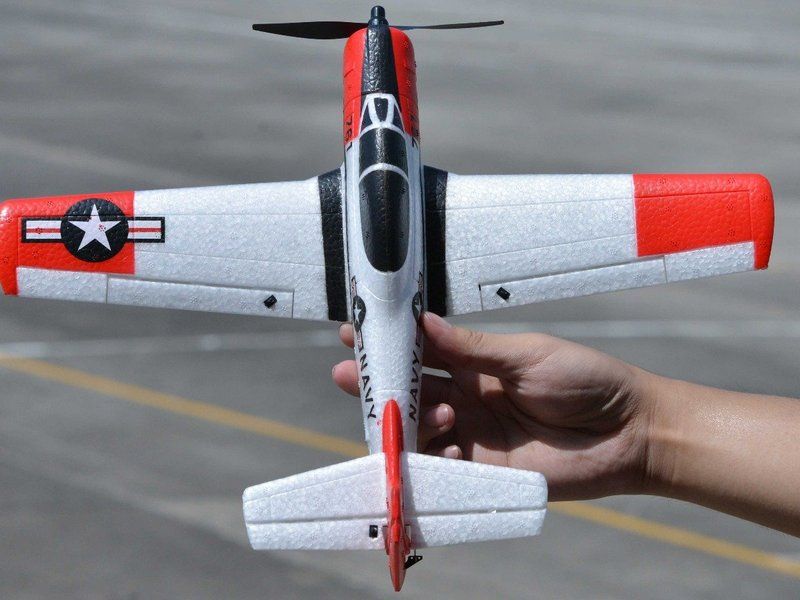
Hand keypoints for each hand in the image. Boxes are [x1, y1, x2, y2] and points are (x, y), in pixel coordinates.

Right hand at [332, 312, 653, 500]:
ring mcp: (473, 435)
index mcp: (476, 364)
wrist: (628, 432)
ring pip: (419, 428)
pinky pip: (441, 466)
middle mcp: (467, 398)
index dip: (390, 342)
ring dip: (413, 419)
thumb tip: (424, 323)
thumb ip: (472, 347)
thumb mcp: (527, 355)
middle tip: (350, 374)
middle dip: (379, 383)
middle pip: (411, 390)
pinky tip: (448, 447)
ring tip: (439, 412)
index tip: (355, 330)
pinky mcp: (483, 471)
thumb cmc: (585, 381)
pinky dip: (434, 458)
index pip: (422, 351)